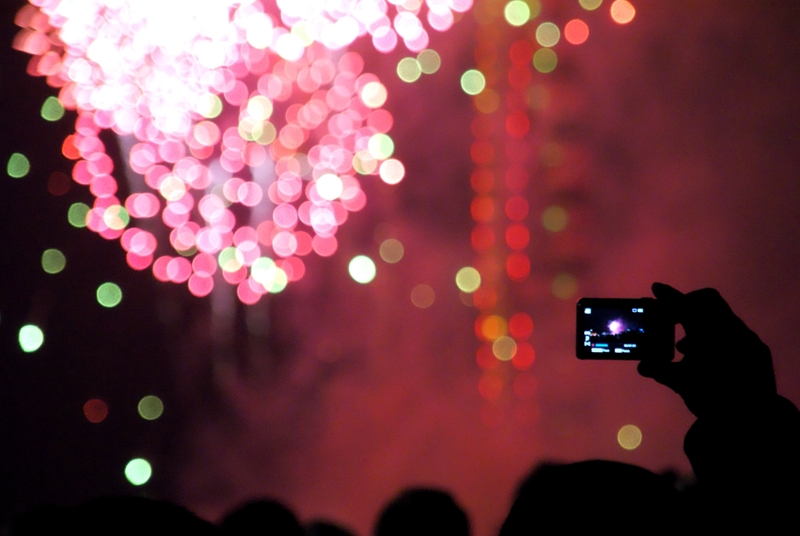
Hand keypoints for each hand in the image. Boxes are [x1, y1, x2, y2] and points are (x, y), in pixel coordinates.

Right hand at [637, 283, 775, 418]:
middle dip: (686, 305)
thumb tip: (642, 366)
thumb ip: (661, 371)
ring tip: (683, 347)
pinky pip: (732, 332)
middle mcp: (730, 329)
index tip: (655, 289)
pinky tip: (705, 358)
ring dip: (699, 324)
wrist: (752, 421)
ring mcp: (746, 338)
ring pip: (720, 317)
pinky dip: (714, 336)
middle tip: (670, 316)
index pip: (685, 306)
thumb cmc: (714, 398)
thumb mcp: (682, 384)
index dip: (669, 297)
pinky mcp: (756, 350)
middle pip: (707, 301)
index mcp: (709, 334)